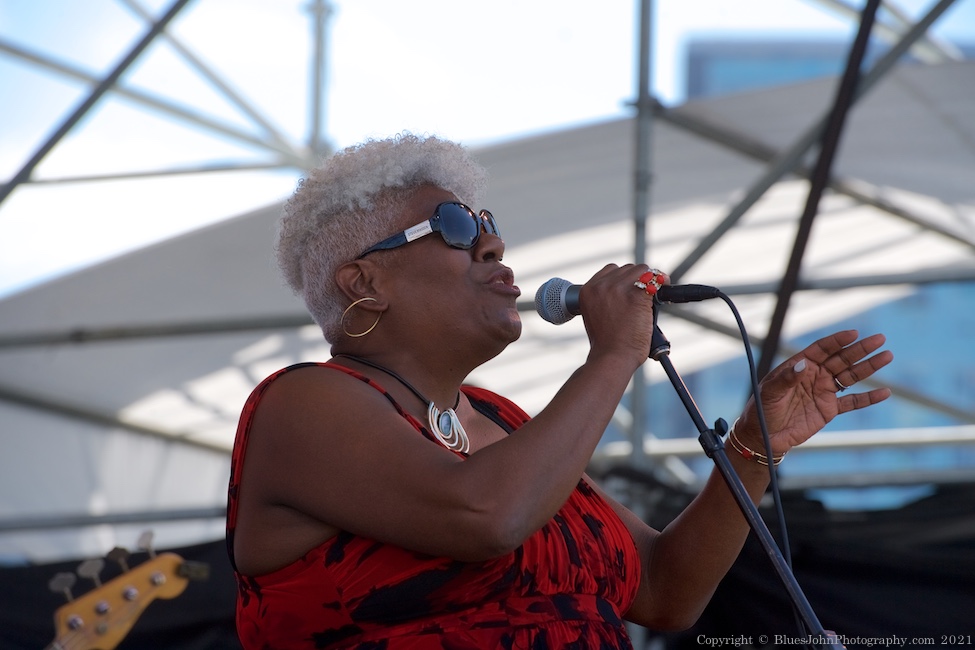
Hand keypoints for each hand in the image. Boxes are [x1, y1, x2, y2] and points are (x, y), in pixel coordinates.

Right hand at [579, 264, 660, 366]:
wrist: (612, 358)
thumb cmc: (607, 343)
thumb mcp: (596, 314)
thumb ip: (606, 298)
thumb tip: (627, 288)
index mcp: (588, 290)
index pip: (611, 270)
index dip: (624, 279)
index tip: (631, 289)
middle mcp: (601, 286)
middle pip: (628, 268)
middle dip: (638, 281)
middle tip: (644, 297)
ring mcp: (618, 289)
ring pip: (642, 270)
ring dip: (650, 282)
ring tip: (651, 299)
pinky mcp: (636, 295)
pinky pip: (655, 281)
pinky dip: (662, 285)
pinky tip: (662, 295)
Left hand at [737, 330, 892, 455]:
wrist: (764, 436)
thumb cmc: (762, 410)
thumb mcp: (770, 392)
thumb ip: (787, 378)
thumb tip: (804, 364)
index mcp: (800, 366)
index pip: (822, 349)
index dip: (838, 341)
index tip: (854, 333)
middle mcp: (815, 375)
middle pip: (842, 359)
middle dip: (860, 349)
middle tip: (880, 339)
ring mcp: (823, 392)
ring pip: (851, 376)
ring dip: (869, 367)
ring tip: (887, 356)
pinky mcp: (829, 410)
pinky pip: (852, 402)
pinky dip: (868, 398)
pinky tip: (884, 392)